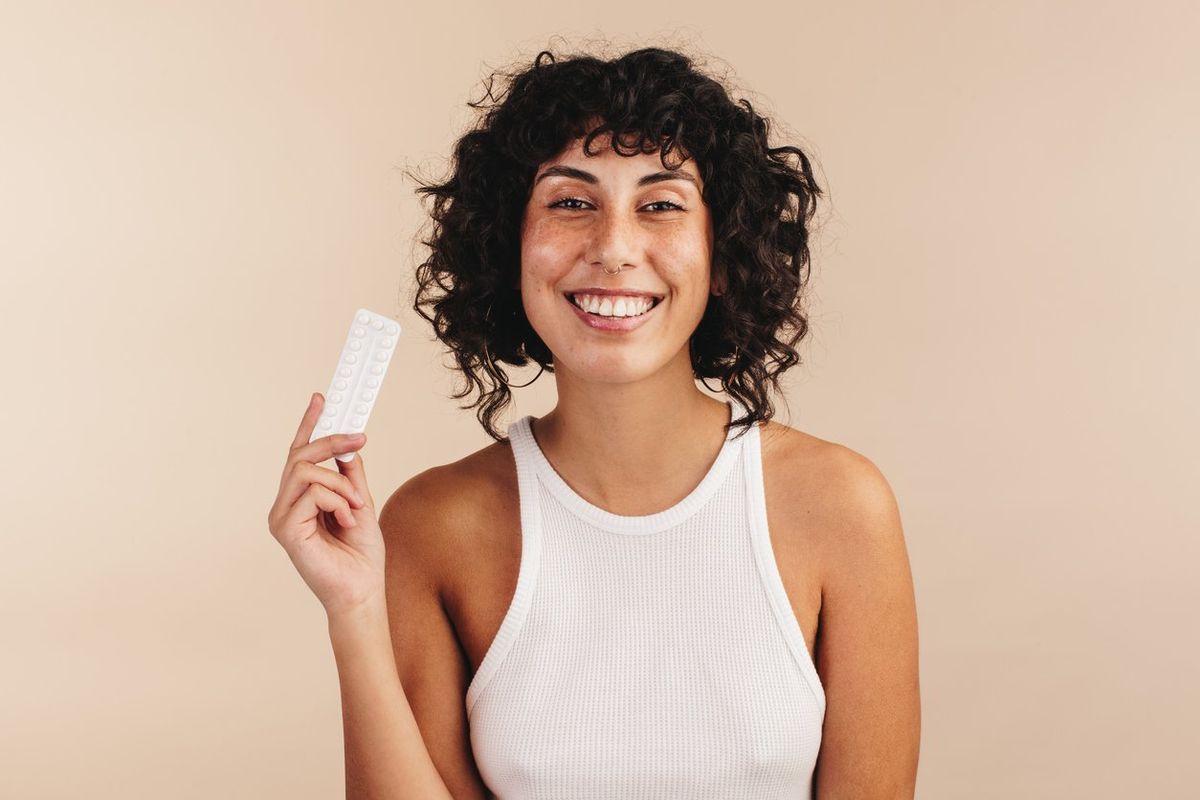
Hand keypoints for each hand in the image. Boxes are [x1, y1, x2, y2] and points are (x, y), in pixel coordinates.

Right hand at [267, 392, 384, 616]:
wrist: (362, 589)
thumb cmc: (360, 553)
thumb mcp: (360, 502)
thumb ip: (350, 475)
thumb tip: (348, 446)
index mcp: (300, 498)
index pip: (299, 453)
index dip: (309, 424)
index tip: (322, 398)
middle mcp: (285, 505)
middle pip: (300, 455)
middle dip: (332, 441)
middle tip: (360, 439)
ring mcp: (281, 517)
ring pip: (306, 471)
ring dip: (340, 484)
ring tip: (355, 507)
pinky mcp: (285, 530)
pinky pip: (311, 493)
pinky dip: (337, 501)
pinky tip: (345, 521)